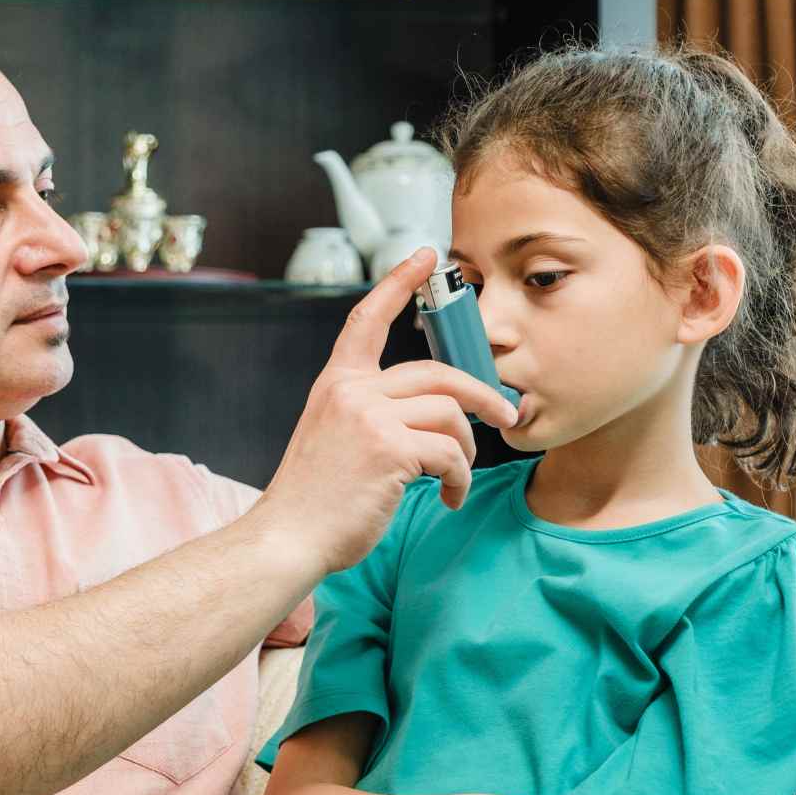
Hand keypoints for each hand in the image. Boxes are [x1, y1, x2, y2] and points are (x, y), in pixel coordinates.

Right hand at [254, 247, 519, 575]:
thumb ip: (371, 415)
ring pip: (451, 414)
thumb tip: (433, 416)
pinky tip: (447, 499)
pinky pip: (451, 454)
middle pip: (439, 372)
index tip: (425, 256)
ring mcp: (370, 417)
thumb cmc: (314, 501)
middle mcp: (351, 391)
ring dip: (468, 451)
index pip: (367, 319)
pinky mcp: (390, 449)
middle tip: (508, 415)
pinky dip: (459, 480)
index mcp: (336, 384)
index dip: (397, 283)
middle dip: (482, 393)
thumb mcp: (334, 439)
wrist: (288, 538)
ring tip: (455, 480)